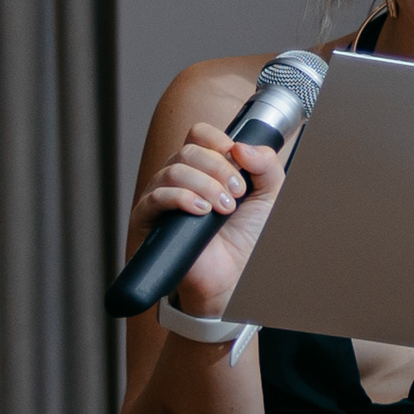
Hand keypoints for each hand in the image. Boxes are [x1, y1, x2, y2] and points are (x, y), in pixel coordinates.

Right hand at [136, 123, 288, 317]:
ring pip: (174, 170)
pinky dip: (183, 198)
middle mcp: (178, 179)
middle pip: (188, 150)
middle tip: (237, 194)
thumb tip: (242, 146)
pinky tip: (201, 211)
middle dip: (219, 169)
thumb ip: (266, 166)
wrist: (229, 278)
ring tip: (224, 209)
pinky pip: (157, 196)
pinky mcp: (147, 220)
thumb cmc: (241, 238)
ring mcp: (160, 198)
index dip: (218, 141)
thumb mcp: (266, 198)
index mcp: (203, 169)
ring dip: (206, 186)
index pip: (199, 135)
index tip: (238, 162)